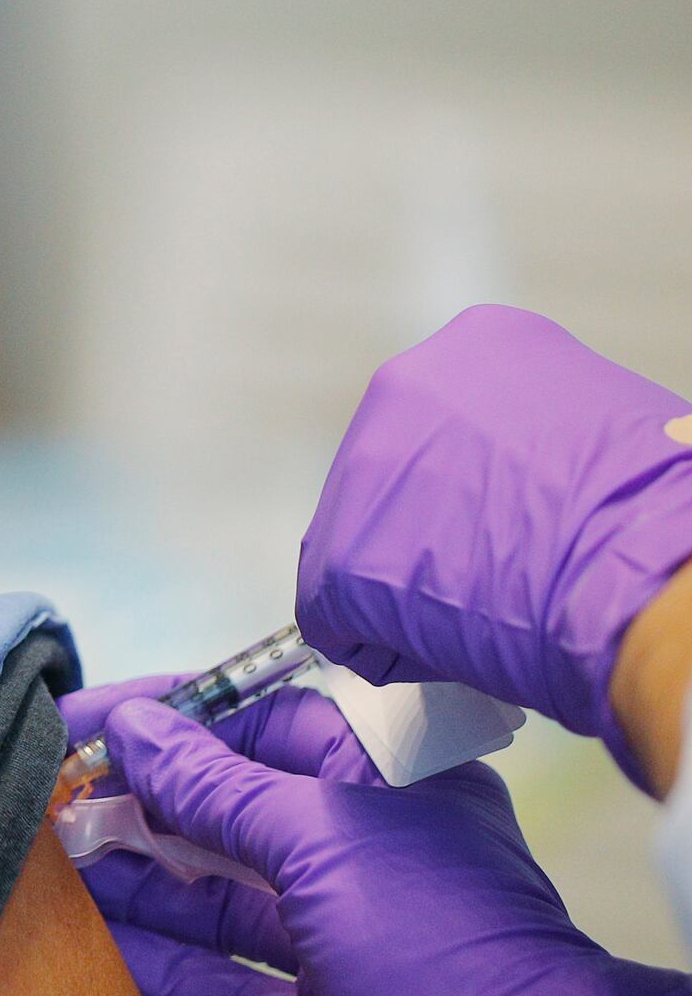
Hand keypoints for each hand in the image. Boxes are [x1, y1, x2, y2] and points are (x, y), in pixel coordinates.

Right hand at [67, 679, 691, 995]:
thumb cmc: (448, 945)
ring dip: (134, 884)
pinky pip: (223, 983)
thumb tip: (137, 731)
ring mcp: (341, 939)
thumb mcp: (320, 837)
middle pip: (224, 812)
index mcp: (382, 780)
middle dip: (136, 805)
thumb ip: (216, 787)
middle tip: (45, 801)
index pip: (255, 723)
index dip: (165, 719)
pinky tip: (91, 946)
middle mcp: (360, 851)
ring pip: (214, 900)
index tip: (81, 720)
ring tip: (47, 866)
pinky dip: (160, 966)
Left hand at [298, 304, 691, 783]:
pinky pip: (342, 615)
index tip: (519, 518)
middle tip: (495, 571)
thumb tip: (532, 483)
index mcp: (481, 344)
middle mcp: (406, 385)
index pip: (449, 421)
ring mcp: (362, 471)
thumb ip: (545, 438)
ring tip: (482, 613)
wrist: (647, 575)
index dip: (483, 485)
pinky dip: (386, 643)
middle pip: (395, 476)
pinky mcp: (339, 558)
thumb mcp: (607, 430)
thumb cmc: (655, 510)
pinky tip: (448, 651)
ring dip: (412, 585)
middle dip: (434, 527)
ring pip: (365, 543)